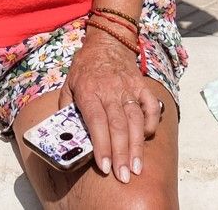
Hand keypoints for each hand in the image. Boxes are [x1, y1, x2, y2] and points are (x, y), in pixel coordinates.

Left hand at [60, 34, 161, 183]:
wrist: (106, 42)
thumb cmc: (84, 68)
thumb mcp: (68, 85)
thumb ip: (66, 109)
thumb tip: (67, 135)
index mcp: (89, 91)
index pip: (96, 122)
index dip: (102, 146)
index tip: (105, 167)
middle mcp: (110, 90)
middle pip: (118, 125)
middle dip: (121, 154)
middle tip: (123, 176)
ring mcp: (128, 88)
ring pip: (135, 119)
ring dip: (137, 145)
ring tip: (137, 167)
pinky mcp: (141, 86)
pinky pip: (150, 106)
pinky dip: (150, 123)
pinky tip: (146, 137)